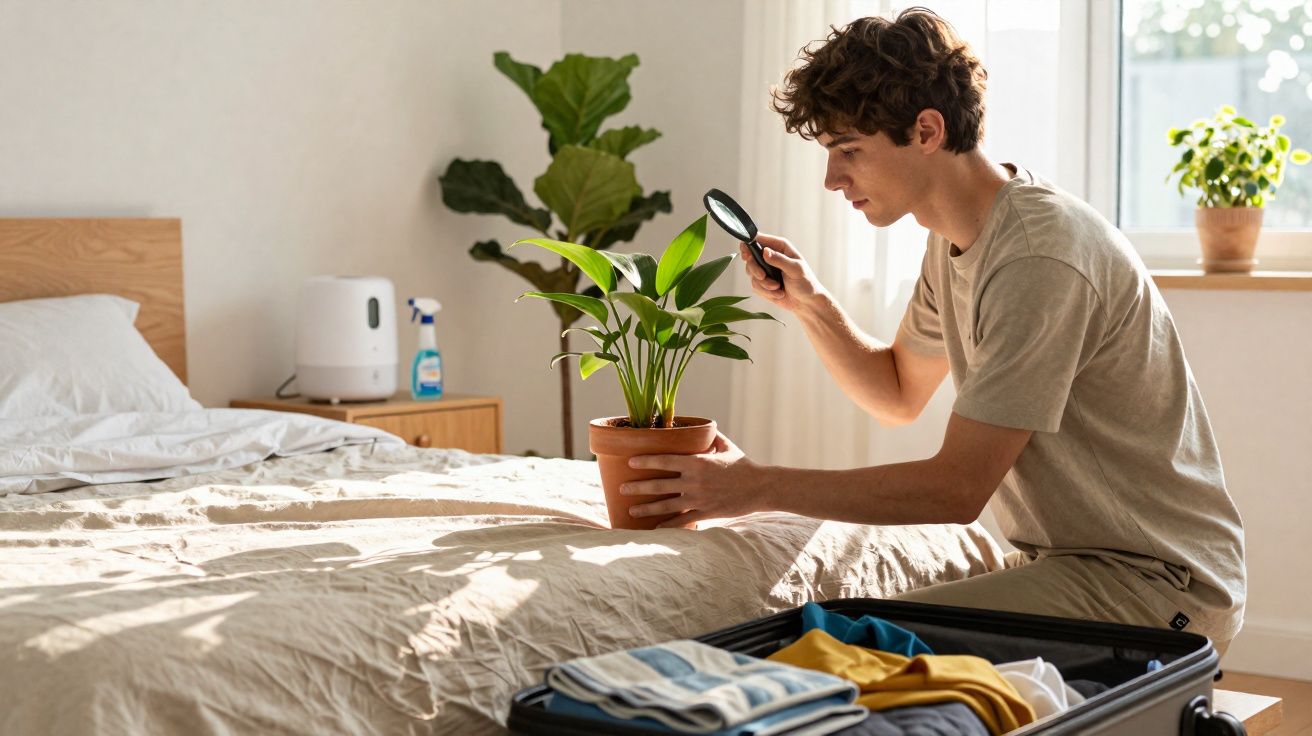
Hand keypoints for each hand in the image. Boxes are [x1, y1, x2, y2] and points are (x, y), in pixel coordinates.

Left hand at [623, 432, 769, 527]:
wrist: (761, 487)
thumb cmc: (743, 465)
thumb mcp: (725, 446)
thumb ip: (709, 437)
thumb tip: (697, 427)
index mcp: (697, 462)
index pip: (665, 460)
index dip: (645, 461)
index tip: (630, 462)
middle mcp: (694, 481)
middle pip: (659, 485)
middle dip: (638, 487)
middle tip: (621, 488)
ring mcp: (699, 499)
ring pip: (666, 505)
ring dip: (646, 509)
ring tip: (630, 511)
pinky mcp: (706, 513)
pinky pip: (683, 521)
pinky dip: (668, 525)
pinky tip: (655, 528)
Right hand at [740, 234, 823, 314]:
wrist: (806, 302)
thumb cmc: (806, 282)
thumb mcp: (795, 269)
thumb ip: (780, 260)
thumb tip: (765, 252)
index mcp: (780, 247)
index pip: (759, 239)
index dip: (749, 245)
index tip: (747, 255)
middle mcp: (771, 256)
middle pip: (750, 257)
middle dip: (755, 269)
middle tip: (763, 276)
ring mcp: (765, 270)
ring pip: (751, 273)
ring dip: (764, 284)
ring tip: (777, 288)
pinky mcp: (763, 283)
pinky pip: (755, 285)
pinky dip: (765, 292)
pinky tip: (778, 293)